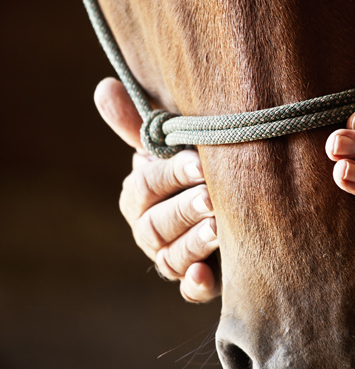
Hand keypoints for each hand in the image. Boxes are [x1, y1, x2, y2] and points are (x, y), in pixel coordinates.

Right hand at [94, 78, 219, 301]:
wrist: (228, 203)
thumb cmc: (193, 170)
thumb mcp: (172, 148)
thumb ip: (142, 127)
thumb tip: (103, 87)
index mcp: (139, 196)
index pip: (146, 185)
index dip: (170, 175)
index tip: (199, 163)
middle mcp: (149, 229)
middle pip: (157, 224)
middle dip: (184, 209)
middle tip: (212, 198)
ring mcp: (171, 257)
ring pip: (172, 257)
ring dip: (193, 243)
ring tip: (218, 228)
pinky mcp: (195, 280)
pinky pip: (188, 289)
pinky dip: (194, 285)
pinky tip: (204, 277)